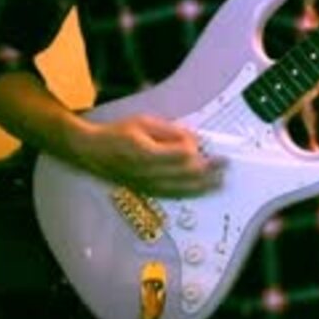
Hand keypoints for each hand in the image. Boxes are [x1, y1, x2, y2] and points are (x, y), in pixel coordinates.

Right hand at [71, 115, 225, 197]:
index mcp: (146, 153)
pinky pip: (174, 195)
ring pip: (182, 188)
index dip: (196, 149)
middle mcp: (148, 173)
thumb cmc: (118, 134)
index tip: (206, 143)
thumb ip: (169, 131)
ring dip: (204, 185)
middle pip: (185, 174)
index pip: (180, 155)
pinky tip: (203, 190)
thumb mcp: (143, 122)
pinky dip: (191, 193)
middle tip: (225, 164)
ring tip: (221, 180)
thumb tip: (193, 139)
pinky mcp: (148, 191)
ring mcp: (148, 185)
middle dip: (208, 170)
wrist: (93, 152)